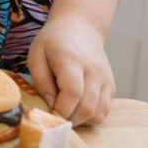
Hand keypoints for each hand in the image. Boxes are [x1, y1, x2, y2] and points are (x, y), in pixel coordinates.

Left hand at [26, 11, 114, 125]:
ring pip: (97, 113)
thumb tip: (50, 105)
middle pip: (86, 107)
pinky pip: (104, 111)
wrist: (80, 28)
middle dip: (68, 118)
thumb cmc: (53, 41)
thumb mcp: (36, 55)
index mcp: (72, 59)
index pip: (72, 92)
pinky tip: (76, 106)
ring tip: (65, 110)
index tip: (47, 111)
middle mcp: (94, 70)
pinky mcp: (111, 86)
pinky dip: (90, 116)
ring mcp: (106, 79)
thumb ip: (41, 81)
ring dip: (79, 120)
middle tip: (53, 115)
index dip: (60, 108)